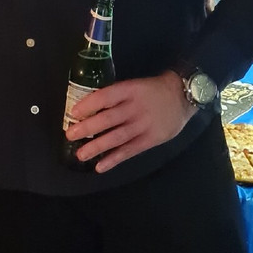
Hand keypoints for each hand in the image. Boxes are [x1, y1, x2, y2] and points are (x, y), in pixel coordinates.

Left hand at [64, 71, 196, 173]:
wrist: (182, 97)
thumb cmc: (151, 90)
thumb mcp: (134, 86)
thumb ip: (115, 96)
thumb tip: (88, 107)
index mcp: (129, 91)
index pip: (106, 96)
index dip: (89, 104)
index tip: (73, 112)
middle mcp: (135, 108)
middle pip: (109, 119)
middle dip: (88, 128)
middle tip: (70, 135)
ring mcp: (143, 125)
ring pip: (117, 137)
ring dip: (97, 147)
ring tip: (80, 155)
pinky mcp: (150, 140)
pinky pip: (129, 151)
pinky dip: (114, 159)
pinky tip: (100, 166)